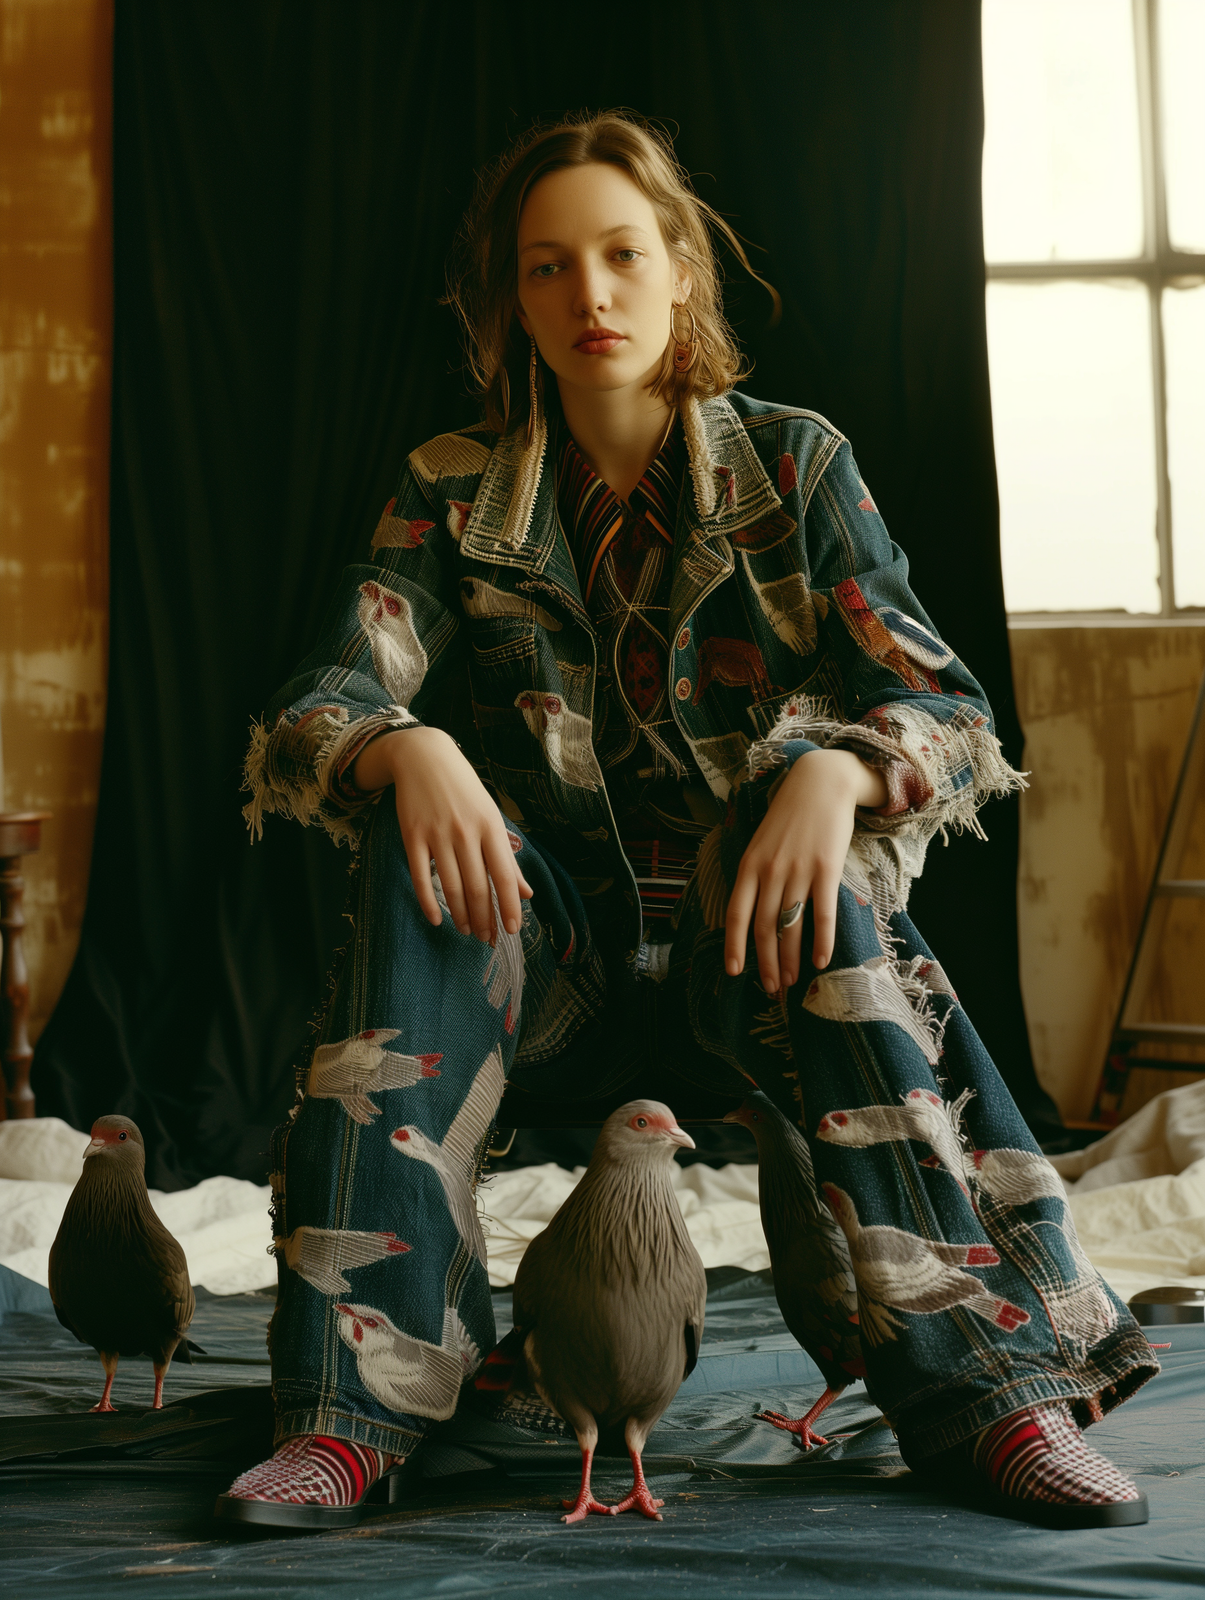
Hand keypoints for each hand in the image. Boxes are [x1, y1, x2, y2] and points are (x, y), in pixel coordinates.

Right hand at [353, 727, 532, 941]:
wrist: (424, 757)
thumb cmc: (464, 790)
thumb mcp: (491, 817)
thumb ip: (506, 856)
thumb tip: (526, 892)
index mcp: (491, 827)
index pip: (505, 875)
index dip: (510, 906)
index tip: (513, 930)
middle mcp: (466, 832)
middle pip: (478, 887)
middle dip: (484, 918)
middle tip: (486, 938)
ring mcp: (438, 834)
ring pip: (452, 886)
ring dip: (461, 915)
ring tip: (466, 930)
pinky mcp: (412, 835)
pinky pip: (420, 877)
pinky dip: (428, 903)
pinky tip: (436, 919)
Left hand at [723, 749, 887, 992]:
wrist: (821, 783)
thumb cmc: (790, 816)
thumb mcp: (761, 842)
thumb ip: (755, 875)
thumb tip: (753, 912)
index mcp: (749, 865)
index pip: (736, 914)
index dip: (733, 946)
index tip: (734, 972)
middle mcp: (770, 871)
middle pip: (764, 927)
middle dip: (765, 963)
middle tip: (770, 988)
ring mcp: (799, 870)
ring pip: (791, 926)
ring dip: (789, 959)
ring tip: (790, 981)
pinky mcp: (827, 869)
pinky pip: (822, 913)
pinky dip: (821, 942)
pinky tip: (820, 962)